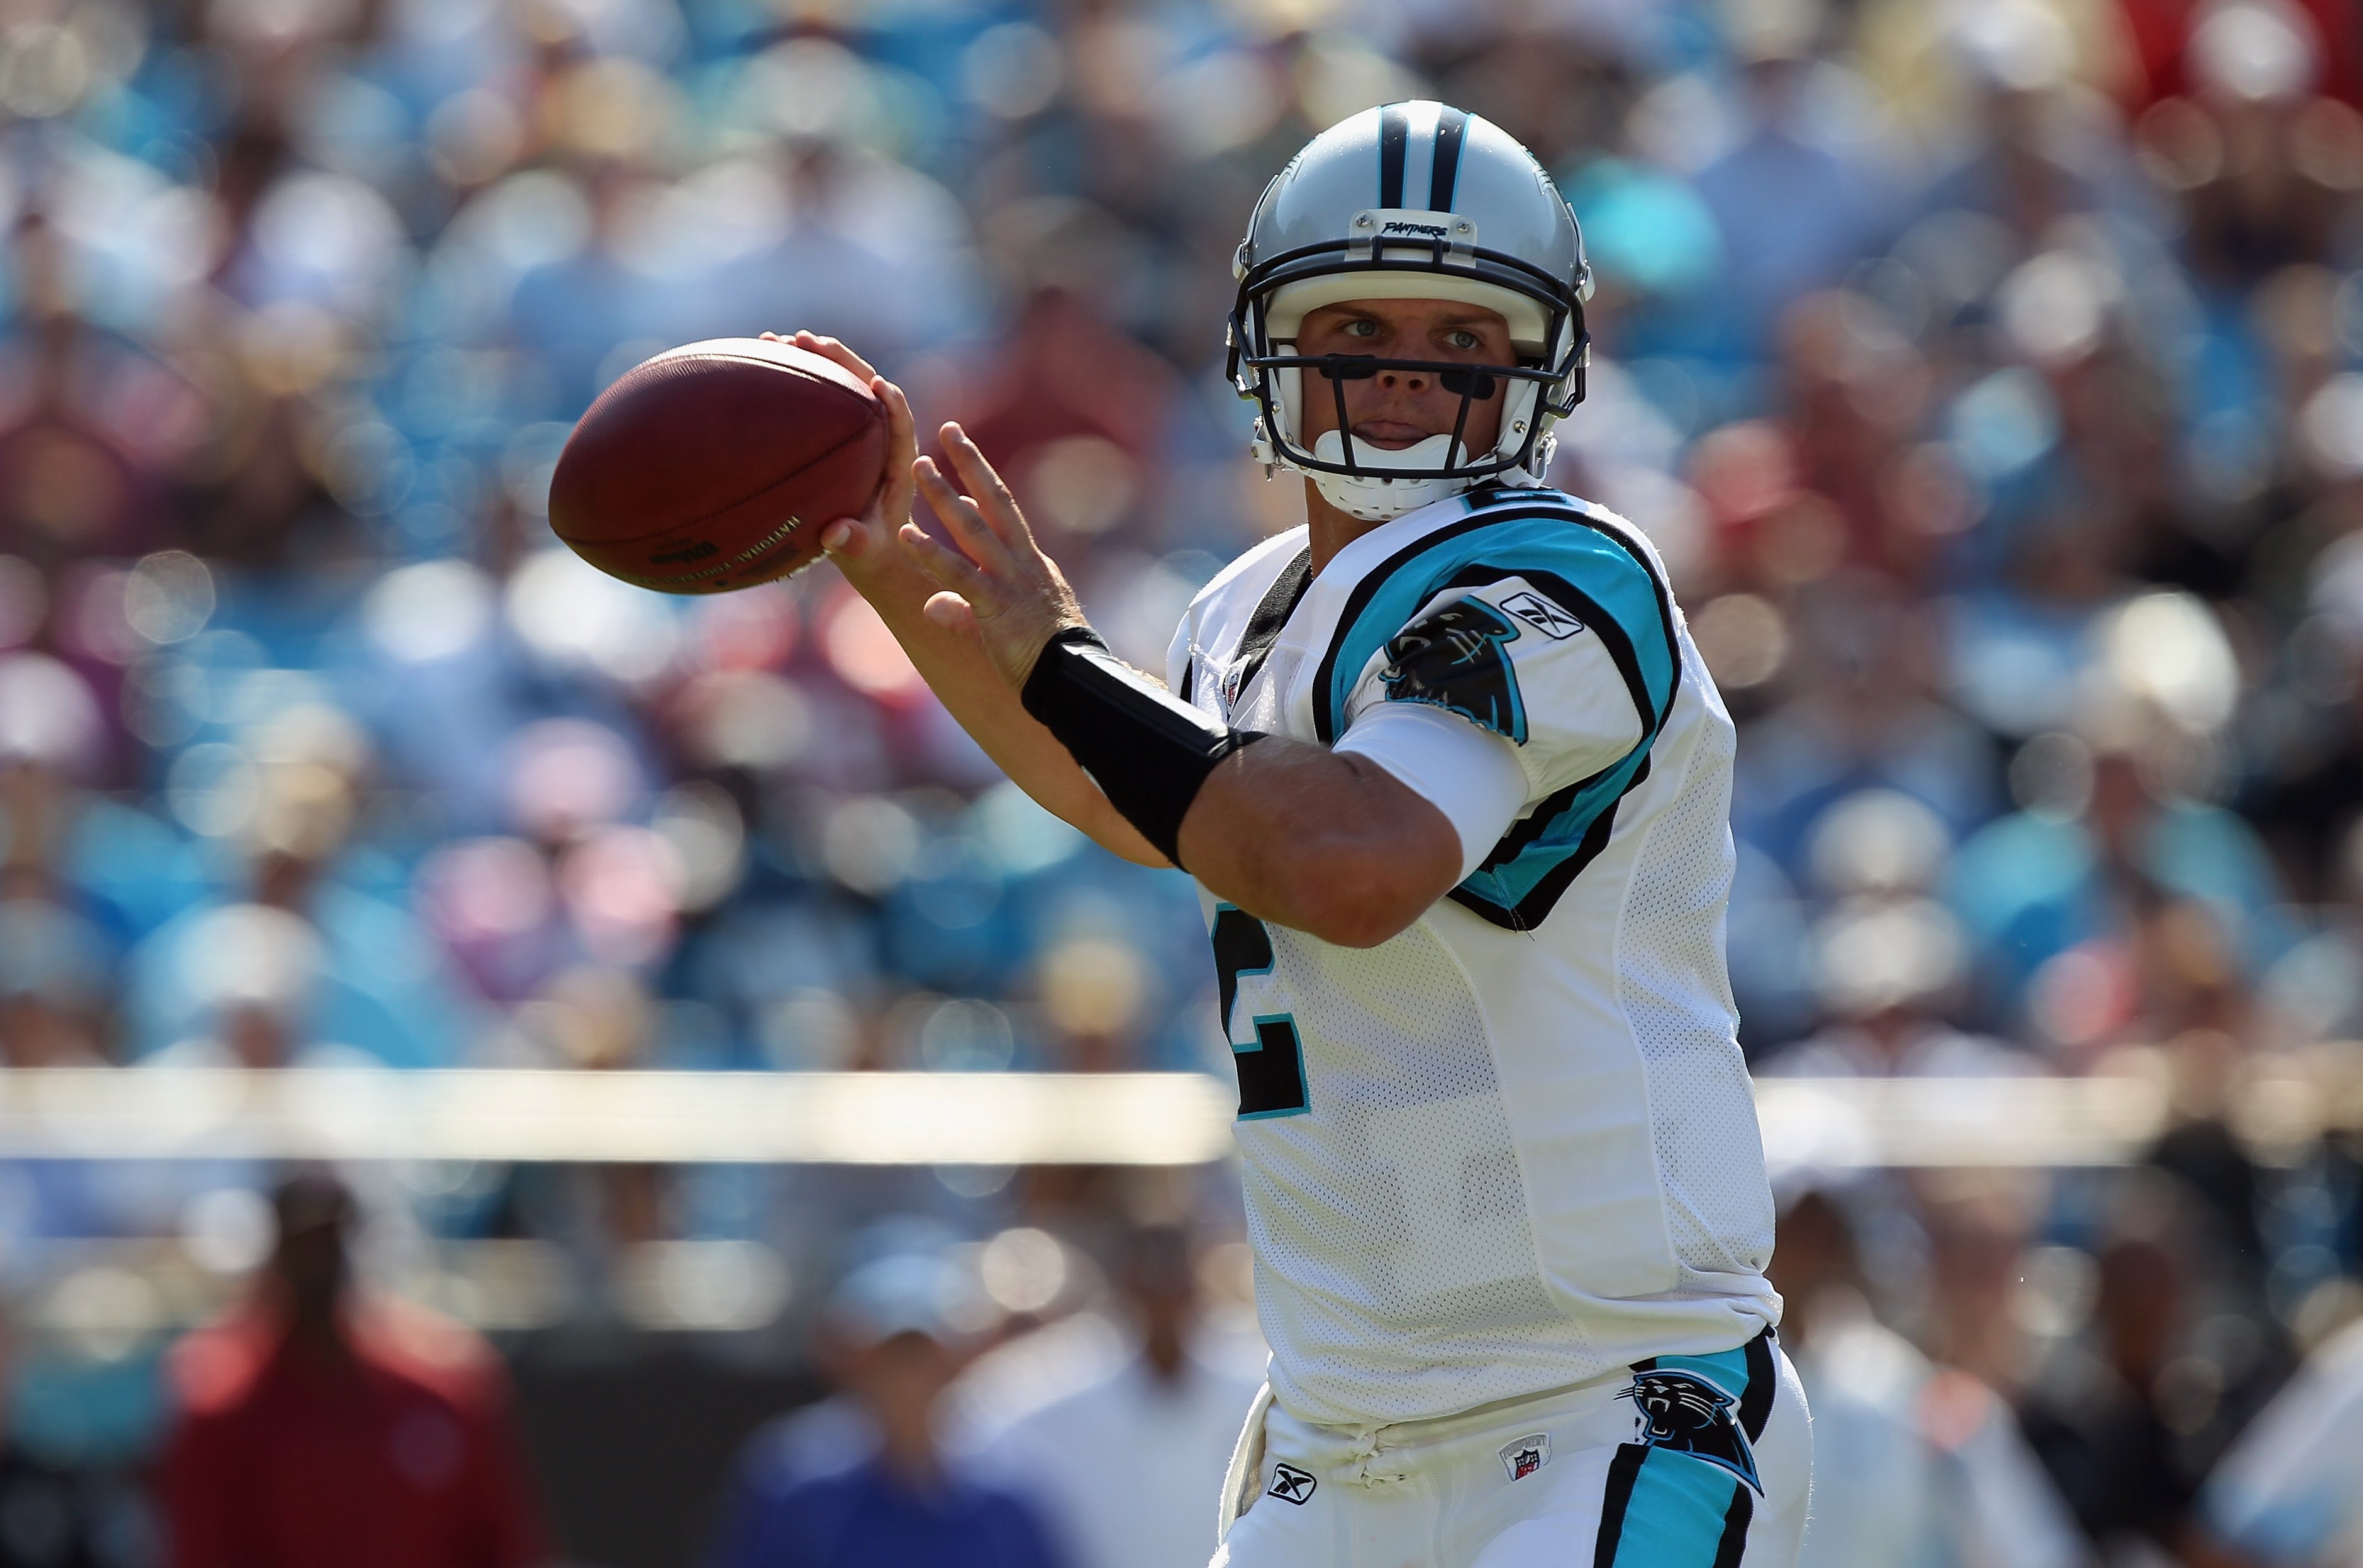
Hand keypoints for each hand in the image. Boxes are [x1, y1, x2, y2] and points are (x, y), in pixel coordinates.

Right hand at [760, 331, 916, 591]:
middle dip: (840, 361)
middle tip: (806, 340)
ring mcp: (860, 432)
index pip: (902, 424)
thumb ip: (855, 542)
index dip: (893, 403)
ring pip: (841, 385)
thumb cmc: (873, 551)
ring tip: (774, 339)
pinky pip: (822, 399)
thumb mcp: (865, 550)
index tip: (879, 384)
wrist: (872, 551)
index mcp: (900, 462)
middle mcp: (882, 438)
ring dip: (813, 360)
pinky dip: (798, 378)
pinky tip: (763, 362)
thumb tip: (835, 535)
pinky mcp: (839, 433)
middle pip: (867, 386)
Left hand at [899, 422, 1086, 690]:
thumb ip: (967, 608)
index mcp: (1029, 562)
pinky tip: (906, 534)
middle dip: (971, 463)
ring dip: (944, 495)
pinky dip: (930, 554)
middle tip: (948, 429)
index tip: (964, 454)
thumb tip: (934, 603)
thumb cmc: (1046, 656)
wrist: (1069, 679)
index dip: (984, 479)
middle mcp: (1021, 562)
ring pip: (973, 528)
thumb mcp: (1009, 624)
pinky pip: (958, 574)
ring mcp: (1008, 581)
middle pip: (994, 501)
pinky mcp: (994, 606)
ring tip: (919, 465)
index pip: (1005, 511)